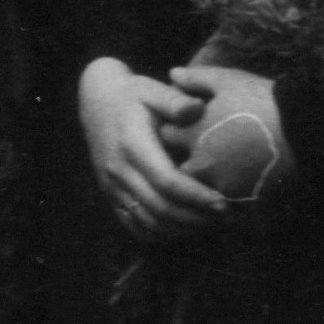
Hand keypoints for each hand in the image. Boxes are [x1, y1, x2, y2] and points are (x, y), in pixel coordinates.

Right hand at [78, 55, 227, 239]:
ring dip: (182, 230)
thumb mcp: (152, 89)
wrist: (97, 102)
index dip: (196, 196)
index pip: (166, 181)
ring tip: (212, 225)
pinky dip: (160, 235)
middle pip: (160, 208)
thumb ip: (174, 100)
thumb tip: (197, 108)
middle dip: (196, 218)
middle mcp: (119, 171)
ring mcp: (112, 187)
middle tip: (227, 218)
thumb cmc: (133, 95)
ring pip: (148, 222)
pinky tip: (184, 231)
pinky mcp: (110, 196)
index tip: (224, 202)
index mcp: (132, 145)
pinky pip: (133, 226)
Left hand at [166, 61, 291, 198]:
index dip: (176, 129)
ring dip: (206, 181)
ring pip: (200, 189)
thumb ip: (196, 78)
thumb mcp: (229, 81)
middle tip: (205, 152)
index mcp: (193, 132)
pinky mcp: (241, 201)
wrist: (303, 129)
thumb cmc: (264, 100)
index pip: (167, 135)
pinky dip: (225, 197)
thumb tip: (172, 73)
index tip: (188, 126)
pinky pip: (223, 205)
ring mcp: (220, 185)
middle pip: (180, 167)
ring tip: (224, 170)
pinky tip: (239, 183)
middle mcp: (200, 162)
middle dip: (188, 160)